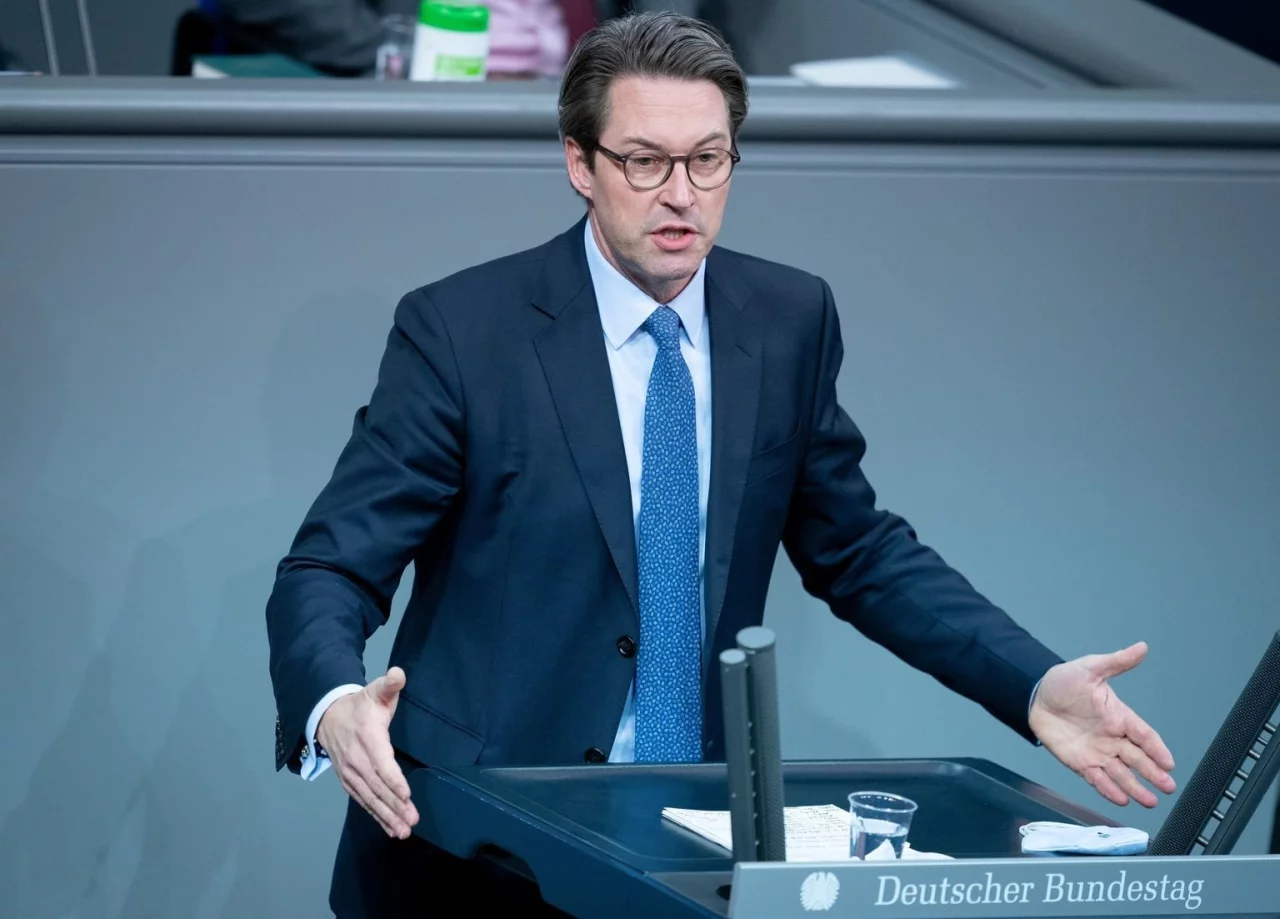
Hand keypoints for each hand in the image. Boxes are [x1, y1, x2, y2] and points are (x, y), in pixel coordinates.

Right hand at [316, 666, 418, 838]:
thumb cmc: (359, 706)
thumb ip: (389, 685)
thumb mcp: (374, 691)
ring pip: (370, 798)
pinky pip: (364, 801)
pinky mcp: (349, 782)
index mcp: (368, 739)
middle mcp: (357, 760)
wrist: (327, 716)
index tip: (406, 794)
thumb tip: (398, 674)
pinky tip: (391, 828)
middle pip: (377, 786)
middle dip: (394, 806)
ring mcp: (351, 774)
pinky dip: (376, 816)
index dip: (393, 780)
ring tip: (403, 831)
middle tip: (411, 821)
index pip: (381, 763)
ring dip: (387, 816)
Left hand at [1029, 641, 1176, 807]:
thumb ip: (1116, 662)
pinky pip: (1097, 778)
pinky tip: (1120, 799)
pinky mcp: (1080, 762)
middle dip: (1153, 773)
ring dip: (1136, 787)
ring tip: (1150, 801)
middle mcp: (1112, 737)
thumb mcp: (1090, 668)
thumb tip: (1141, 647)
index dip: (1157, 749)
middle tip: (1167, 786)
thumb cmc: (1063, 681)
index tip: (1169, 762)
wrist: (1034, 696)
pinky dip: (1108, 789)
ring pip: (1121, 773)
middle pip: (1137, 759)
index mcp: (1118, 716)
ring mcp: (1097, 752)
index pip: (1144, 735)